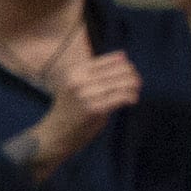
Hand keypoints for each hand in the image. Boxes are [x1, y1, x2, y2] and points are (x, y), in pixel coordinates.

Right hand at [26, 50, 141, 171]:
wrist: (55, 134)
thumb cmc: (70, 110)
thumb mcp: (76, 84)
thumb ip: (96, 72)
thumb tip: (123, 56)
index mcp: (75, 71)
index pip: (113, 60)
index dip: (127, 66)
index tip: (129, 75)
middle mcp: (79, 80)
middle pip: (122, 70)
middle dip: (133, 76)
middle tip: (136, 85)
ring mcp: (86, 94)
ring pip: (125, 82)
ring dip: (134, 87)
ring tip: (134, 93)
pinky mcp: (94, 109)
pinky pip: (122, 96)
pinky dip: (131, 97)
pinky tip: (132, 101)